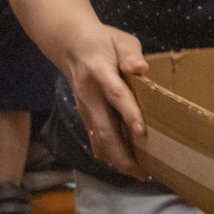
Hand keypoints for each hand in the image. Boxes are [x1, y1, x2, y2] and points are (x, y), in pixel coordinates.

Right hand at [61, 22, 149, 177]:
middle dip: (123, 153)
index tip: (142, 131)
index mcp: (100, 72)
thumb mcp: (120, 39)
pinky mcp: (84, 114)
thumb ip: (130, 53)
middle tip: (144, 171)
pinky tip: (121, 166)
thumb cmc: (103, 41)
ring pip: (98, 139)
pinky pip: (94, 138)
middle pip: (104, 129)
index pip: (116, 95)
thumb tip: (141, 68)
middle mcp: (90, 95)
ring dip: (116, 159)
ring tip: (138, 174)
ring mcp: (85, 107)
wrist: (70, 45)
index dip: (129, 113)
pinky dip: (107, 155)